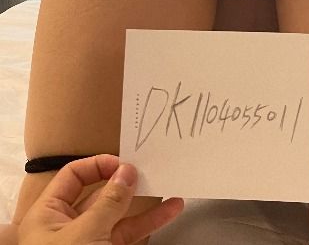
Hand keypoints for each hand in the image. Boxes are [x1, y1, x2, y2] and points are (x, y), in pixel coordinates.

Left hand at [18, 154, 183, 244]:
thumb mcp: (86, 232)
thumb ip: (109, 201)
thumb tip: (127, 171)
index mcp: (48, 213)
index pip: (73, 175)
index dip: (98, 165)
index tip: (125, 163)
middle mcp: (66, 225)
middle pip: (98, 193)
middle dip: (125, 183)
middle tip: (148, 171)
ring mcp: (87, 242)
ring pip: (118, 215)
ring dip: (144, 203)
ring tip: (167, 187)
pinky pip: (127, 233)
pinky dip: (147, 223)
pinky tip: (167, 212)